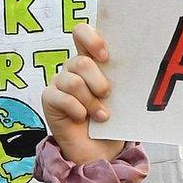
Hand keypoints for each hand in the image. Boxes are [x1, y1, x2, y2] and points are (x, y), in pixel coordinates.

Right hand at [42, 24, 123, 165]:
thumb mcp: (120, 94)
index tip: (106, 57)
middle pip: (81, 61)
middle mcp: (72, 68)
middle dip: (98, 82)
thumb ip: (119, 76)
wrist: (99, 149)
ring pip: (73, 81)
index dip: (92, 39)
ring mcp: (58, 82)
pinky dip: (77, 110)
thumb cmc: (112, 118)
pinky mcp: (49, 98)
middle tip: (107, 95)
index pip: (82, 32)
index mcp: (90, 59)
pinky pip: (62, 98)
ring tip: (101, 115)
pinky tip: (83, 118)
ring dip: (91, 101)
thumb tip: (134, 61)